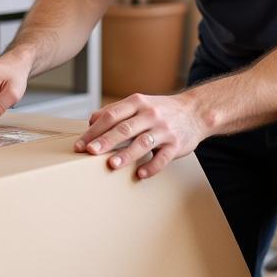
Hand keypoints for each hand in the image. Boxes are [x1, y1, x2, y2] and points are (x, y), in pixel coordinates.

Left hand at [75, 92, 209, 177]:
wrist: (196, 111)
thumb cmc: (160, 110)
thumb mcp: (138, 103)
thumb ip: (116, 111)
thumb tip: (91, 121)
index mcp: (136, 103)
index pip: (111, 116)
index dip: (94, 130)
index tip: (80, 144)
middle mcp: (150, 114)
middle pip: (124, 128)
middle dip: (105, 141)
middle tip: (89, 152)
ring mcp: (164, 129)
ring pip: (142, 142)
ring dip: (126, 154)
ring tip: (112, 165)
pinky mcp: (176, 144)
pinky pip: (163, 157)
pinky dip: (151, 166)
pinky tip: (140, 174)